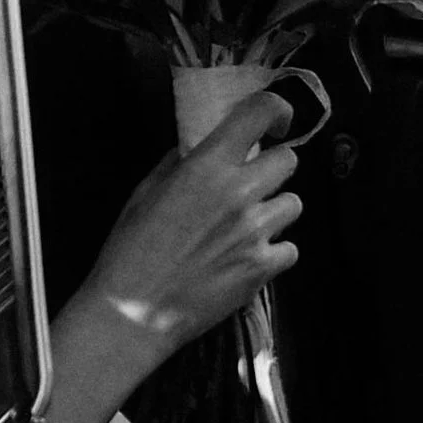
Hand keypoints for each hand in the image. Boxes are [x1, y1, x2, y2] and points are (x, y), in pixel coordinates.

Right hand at [43, 90, 304, 422]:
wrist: (132, 313)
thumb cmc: (129, 250)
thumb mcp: (144, 193)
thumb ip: (178, 164)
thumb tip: (199, 147)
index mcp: (206, 167)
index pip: (260, 114)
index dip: (276, 110)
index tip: (275, 120)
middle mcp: (239, 193)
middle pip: (288, 161)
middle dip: (272, 168)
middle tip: (250, 184)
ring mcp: (256, 233)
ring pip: (293, 205)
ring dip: (273, 210)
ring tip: (245, 227)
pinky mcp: (264, 269)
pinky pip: (290, 249)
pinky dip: (274, 252)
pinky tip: (246, 258)